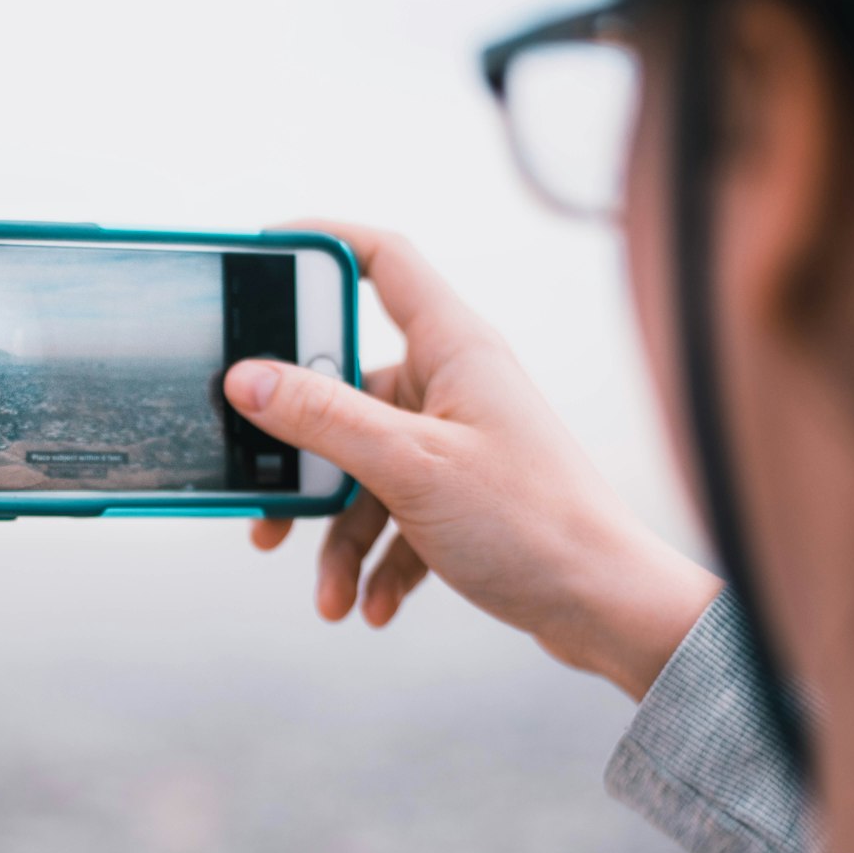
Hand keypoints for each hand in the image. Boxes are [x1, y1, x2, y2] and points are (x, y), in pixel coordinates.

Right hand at [223, 222, 718, 699]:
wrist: (606, 608)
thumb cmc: (533, 524)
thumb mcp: (409, 467)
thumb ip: (322, 418)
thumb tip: (248, 379)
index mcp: (453, 349)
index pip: (383, 261)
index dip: (323, 244)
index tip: (263, 258)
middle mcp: (452, 387)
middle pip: (346, 394)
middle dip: (304, 457)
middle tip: (268, 493)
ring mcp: (454, 444)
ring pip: (362, 472)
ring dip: (338, 537)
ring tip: (329, 590)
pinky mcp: (457, 498)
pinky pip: (392, 519)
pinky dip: (375, 562)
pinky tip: (370, 605)